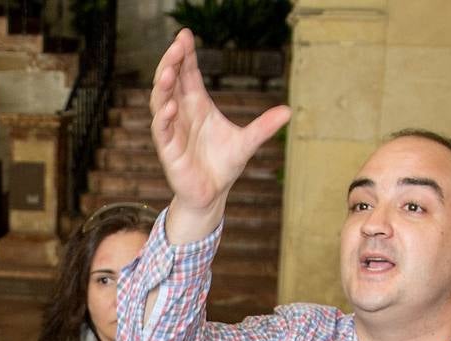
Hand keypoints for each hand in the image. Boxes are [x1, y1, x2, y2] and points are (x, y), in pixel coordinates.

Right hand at [149, 29, 290, 243]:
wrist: (212, 195)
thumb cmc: (223, 165)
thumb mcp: (247, 143)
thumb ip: (264, 127)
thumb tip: (289, 112)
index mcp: (197, 105)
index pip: (188, 74)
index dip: (185, 55)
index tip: (185, 34)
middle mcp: (182, 113)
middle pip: (170, 81)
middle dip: (171, 63)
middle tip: (176, 45)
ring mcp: (172, 131)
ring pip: (161, 102)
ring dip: (163, 86)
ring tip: (169, 71)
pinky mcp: (168, 151)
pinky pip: (162, 130)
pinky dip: (164, 118)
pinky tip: (171, 107)